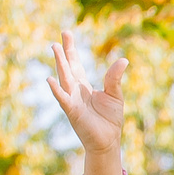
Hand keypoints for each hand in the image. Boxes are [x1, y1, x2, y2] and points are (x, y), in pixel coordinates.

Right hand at [46, 36, 128, 174]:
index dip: (71, 49)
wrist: (108, 141)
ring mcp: (71, 100)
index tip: (66, 33)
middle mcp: (74, 90)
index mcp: (83, 85)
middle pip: (68, 67)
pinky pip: (63, 99)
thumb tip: (123, 60)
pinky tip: (50, 80)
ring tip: (55, 48)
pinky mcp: (72, 112)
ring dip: (59, 64)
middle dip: (64, 52)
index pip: (75, 63)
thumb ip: (114, 78)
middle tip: (62, 35)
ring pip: (64, 78)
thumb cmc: (109, 119)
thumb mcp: (114, 95)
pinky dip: (57, 90)